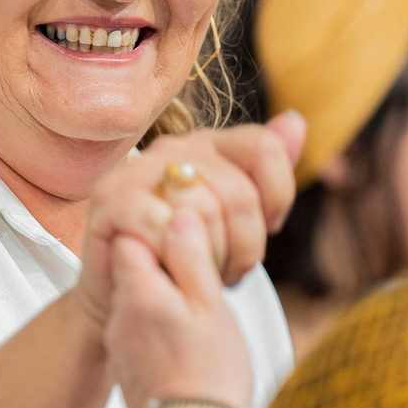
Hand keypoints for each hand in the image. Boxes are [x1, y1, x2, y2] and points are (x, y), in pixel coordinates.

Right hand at [76, 113, 306, 320]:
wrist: (122, 286)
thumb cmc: (183, 253)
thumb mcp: (235, 216)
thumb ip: (267, 172)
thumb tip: (296, 121)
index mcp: (209, 144)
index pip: (266, 148)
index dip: (279, 197)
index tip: (268, 229)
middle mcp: (174, 148)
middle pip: (240, 193)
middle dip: (247, 247)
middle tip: (231, 271)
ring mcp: (140, 170)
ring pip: (206, 210)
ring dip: (213, 258)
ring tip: (203, 275)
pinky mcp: (111, 200)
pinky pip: (165, 228)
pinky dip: (178, 259)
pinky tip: (173, 271)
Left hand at [105, 206, 252, 407]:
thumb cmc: (211, 375)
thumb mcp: (212, 307)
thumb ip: (192, 258)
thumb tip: (180, 214)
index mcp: (139, 293)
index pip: (131, 237)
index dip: (161, 232)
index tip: (191, 243)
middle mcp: (120, 316)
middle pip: (132, 267)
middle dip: (165, 266)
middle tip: (204, 282)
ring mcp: (120, 343)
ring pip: (138, 300)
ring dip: (165, 299)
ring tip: (200, 320)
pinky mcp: (127, 366)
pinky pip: (140, 330)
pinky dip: (161, 329)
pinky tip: (188, 346)